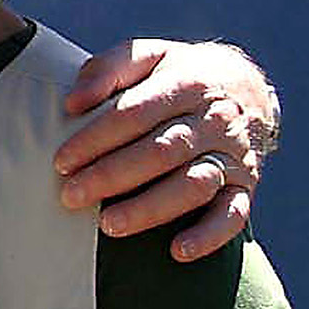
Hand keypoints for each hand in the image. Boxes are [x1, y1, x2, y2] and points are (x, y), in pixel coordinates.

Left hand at [56, 39, 278, 261]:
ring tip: (108, 225)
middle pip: (161, 151)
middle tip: (71, 196)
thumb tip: (73, 102)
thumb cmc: (175, 75)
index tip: (61, 162)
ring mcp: (233, 155)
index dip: (96, 139)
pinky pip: (234, 214)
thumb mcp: (147, 56)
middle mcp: (215, 120)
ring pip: (194, 185)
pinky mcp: (246, 185)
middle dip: (112, 176)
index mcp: (187, 83)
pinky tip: (177, 251)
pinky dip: (209, 235)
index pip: (135, 112)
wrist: (246, 86)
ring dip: (150, 208)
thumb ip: (108, 70)